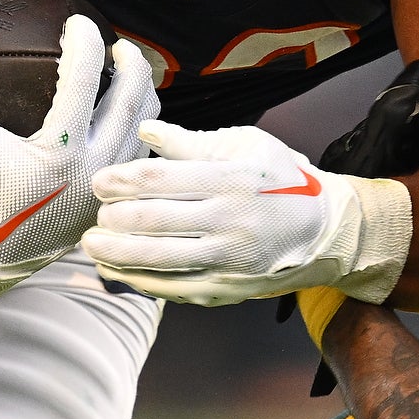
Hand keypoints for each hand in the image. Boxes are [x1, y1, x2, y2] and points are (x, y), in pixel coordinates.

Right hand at [0, 15, 158, 301]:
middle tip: (118, 45)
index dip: (84, 43)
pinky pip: (137, 159)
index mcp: (61, 152)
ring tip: (128, 76)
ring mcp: (105, 191)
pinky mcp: (106, 205)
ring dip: (141, 98)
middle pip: (132, 103)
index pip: (85, 80)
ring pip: (143, 132)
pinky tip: (124, 118)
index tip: (77, 24)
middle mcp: (94, 172)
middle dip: (131, 66)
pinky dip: (137, 131)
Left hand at [83, 121, 414, 305]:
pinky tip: (116, 269)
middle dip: (115, 219)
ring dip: (119, 254)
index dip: (123, 181)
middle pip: (156, 222)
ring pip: (161, 260)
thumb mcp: (246, 146)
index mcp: (233, 180)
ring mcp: (229, 261)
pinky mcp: (227, 289)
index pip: (163, 181)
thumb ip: (191, 143)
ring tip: (92, 244)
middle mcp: (231, 222)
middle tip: (94, 215)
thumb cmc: (282, 180)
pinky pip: (174, 288)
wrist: (325, 231)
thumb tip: (146, 129)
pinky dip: (140, 280)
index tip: (99, 182)